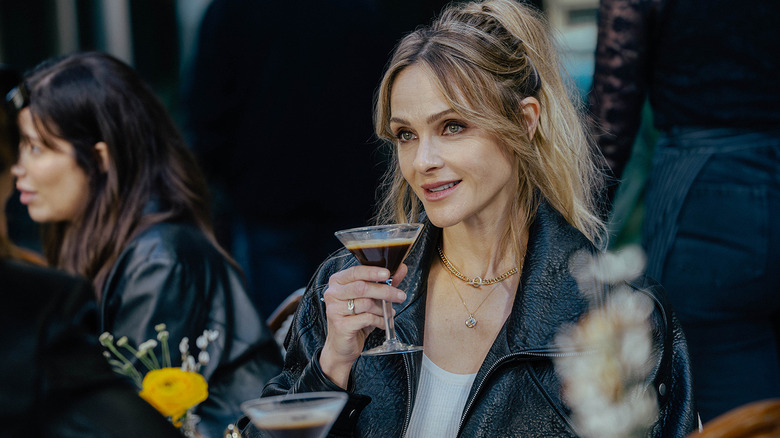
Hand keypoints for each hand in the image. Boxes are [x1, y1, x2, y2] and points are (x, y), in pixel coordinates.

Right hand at [319, 263, 408, 387]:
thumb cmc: (355, 319)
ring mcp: (334, 310)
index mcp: (337, 282)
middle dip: (385, 291)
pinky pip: (367, 319)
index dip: (372, 272)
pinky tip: (382, 323)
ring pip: (366, 303)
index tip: (388, 273)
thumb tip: (401, 268)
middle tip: (400, 296)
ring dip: (383, 309)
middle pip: (362, 287)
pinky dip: (379, 321)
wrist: (341, 345)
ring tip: (389, 313)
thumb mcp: (370, 298)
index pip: (355, 271)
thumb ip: (384, 282)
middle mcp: (332, 293)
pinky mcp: (341, 325)